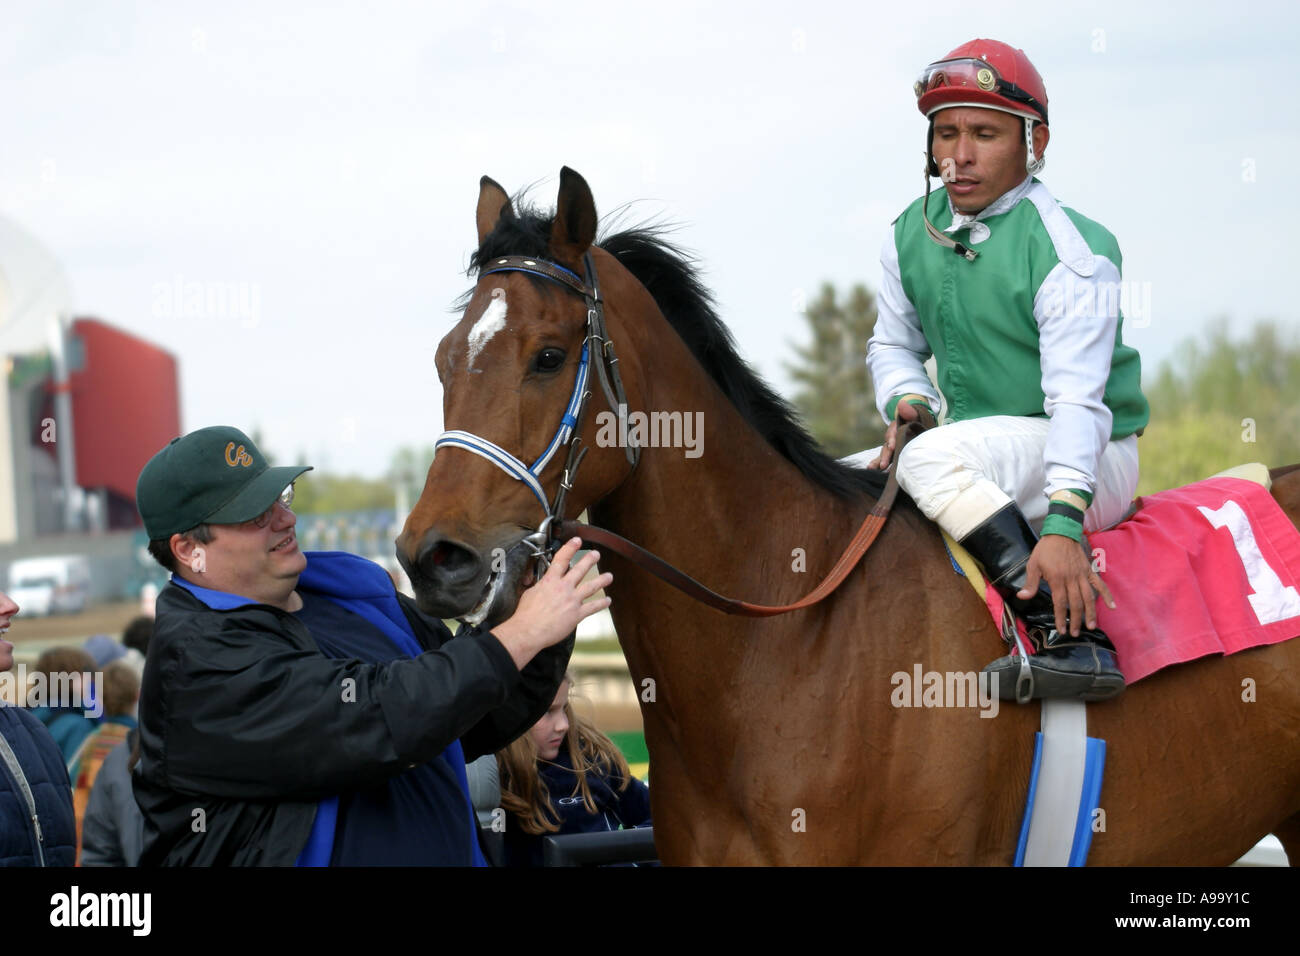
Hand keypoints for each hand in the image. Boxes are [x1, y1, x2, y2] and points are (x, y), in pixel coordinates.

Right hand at [491, 538, 611, 669]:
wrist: (529, 631)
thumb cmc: (525, 615)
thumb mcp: (529, 593)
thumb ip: (539, 586)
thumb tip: (541, 584)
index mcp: (550, 581)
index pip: (561, 559)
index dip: (570, 548)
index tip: (577, 540)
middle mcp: (563, 588)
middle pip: (580, 570)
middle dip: (589, 560)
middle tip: (596, 554)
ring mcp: (572, 601)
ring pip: (591, 587)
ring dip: (601, 580)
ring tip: (609, 576)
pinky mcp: (577, 615)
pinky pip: (592, 607)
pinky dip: (601, 603)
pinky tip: (607, 601)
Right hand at [868, 398, 920, 469]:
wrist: (916, 425)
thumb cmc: (915, 421)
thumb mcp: (914, 414)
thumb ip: (909, 411)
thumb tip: (902, 403)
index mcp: (896, 428)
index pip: (893, 433)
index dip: (892, 439)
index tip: (892, 446)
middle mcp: (891, 438)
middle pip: (886, 446)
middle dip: (885, 455)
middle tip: (883, 464)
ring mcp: (891, 446)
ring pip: (884, 453)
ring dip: (878, 461)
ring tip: (872, 469)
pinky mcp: (892, 454)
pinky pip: (885, 459)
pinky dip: (878, 464)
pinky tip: (875, 471)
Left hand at [1018, 534, 1114, 635]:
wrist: (1061, 532)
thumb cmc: (1045, 549)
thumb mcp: (1033, 565)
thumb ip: (1030, 583)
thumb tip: (1022, 597)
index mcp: (1057, 579)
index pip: (1060, 603)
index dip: (1061, 617)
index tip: (1061, 629)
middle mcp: (1072, 579)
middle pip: (1076, 603)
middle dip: (1076, 620)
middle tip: (1075, 633)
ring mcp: (1082, 575)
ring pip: (1089, 597)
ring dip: (1091, 613)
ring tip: (1092, 626)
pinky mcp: (1089, 571)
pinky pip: (1100, 584)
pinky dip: (1107, 595)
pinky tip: (1112, 606)